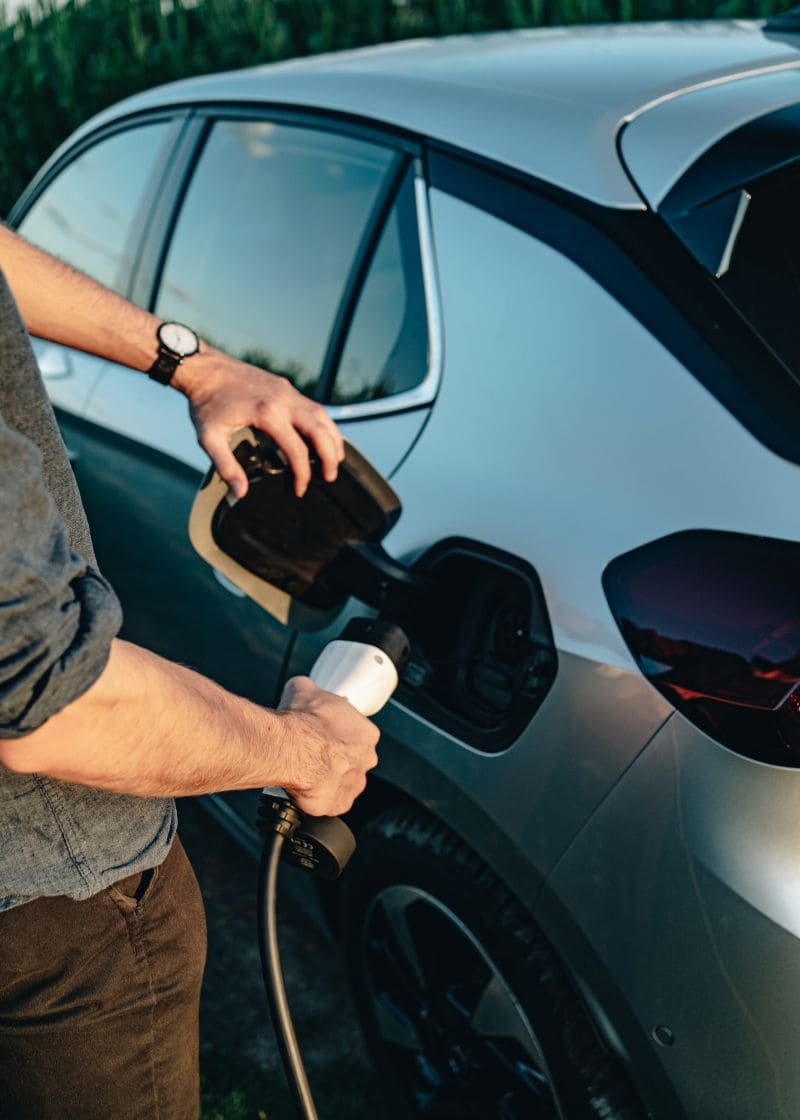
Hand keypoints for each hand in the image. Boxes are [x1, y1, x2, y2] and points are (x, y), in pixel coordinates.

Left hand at [172, 347, 344, 498]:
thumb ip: (226, 466)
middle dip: (330, 457)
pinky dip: (324, 424)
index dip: (302, 474)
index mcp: (267, 413)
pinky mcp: (286, 387)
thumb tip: (240, 492)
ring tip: (335, 459)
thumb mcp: (209, 438)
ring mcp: (287, 391)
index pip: (297, 450)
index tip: (299, 489)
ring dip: (333, 438)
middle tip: (329, 477)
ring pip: (322, 416)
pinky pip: (314, 407)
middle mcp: (283, 400)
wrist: (203, 368)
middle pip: (320, 431)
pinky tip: (324, 436)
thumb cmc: (205, 403)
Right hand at [278, 676, 379, 817]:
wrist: (289, 750)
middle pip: (353, 758)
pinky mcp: (339, 804)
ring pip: (343, 781)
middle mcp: (366, 758)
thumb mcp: (302, 689)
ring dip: (329, 777)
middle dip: (335, 757)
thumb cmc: (301, 721)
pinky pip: (331, 802)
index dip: (336, 733)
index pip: (356, 733)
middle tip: (313, 752)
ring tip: (306, 771)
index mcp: (366, 732)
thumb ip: (309, 690)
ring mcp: (354, 783)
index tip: (322, 733)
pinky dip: (319, 797)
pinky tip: (305, 787)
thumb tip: (301, 688)